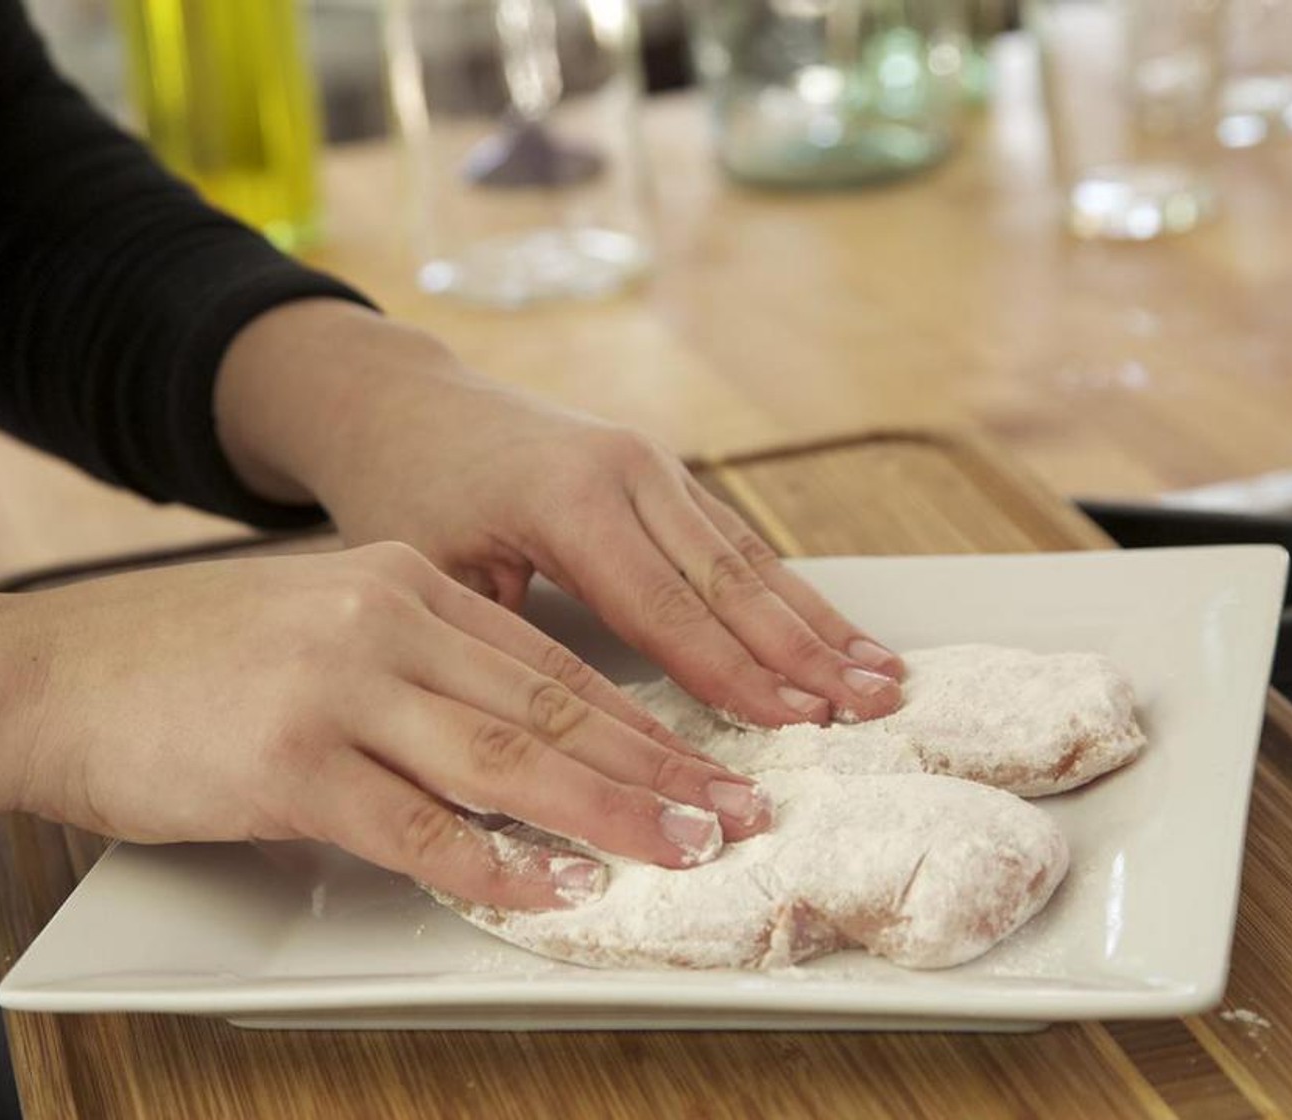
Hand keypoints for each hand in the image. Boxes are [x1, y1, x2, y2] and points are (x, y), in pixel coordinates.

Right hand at [0, 544, 770, 907]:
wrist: (60, 670)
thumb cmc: (197, 656)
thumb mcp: (328, 623)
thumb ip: (422, 667)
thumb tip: (522, 742)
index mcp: (408, 583)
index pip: (554, 661)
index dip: (644, 719)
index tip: (709, 761)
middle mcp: (386, 621)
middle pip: (552, 705)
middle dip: (656, 767)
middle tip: (735, 812)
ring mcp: (339, 686)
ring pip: (505, 759)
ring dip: (605, 812)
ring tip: (682, 849)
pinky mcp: (288, 758)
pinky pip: (414, 823)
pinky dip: (492, 865)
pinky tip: (552, 890)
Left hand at [216, 301, 904, 727]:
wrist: (406, 404)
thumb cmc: (407, 490)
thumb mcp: (431, 570)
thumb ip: (510, 639)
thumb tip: (578, 731)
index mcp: (568, 500)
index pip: (666, 607)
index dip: (734, 673)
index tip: (796, 722)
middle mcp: (626, 473)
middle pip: (730, 579)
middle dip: (806, 650)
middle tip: (872, 707)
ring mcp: (651, 466)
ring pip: (749, 556)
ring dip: (819, 621)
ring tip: (884, 675)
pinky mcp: (660, 474)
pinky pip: (734, 540)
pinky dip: (789, 593)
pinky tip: (833, 632)